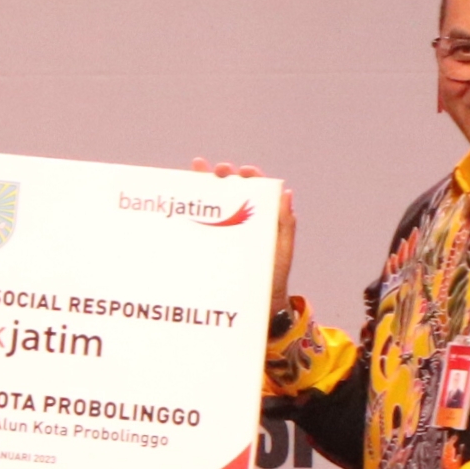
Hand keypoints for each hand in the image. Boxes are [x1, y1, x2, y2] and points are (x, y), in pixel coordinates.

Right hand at [191, 159, 296, 315]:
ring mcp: (227, 227)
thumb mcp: (282, 250)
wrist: (256, 300)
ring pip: (216, 199)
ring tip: (197, 167)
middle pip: (233, 189)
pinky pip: (203, 220)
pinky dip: (194, 206)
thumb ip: (285, 224)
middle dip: (226, 174)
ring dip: (206, 181)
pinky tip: (183, 190)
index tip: (244, 171)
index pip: (258, 189)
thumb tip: (286, 193)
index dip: (251, 176)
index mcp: (264, 216)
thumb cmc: (274, 275)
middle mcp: (244, 218)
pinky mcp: (213, 239)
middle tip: (219, 170)